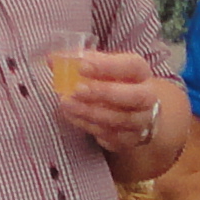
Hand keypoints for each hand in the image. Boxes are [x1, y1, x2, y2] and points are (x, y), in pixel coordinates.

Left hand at [53, 47, 170, 156]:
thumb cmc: (116, 83)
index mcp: (140, 73)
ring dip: (90, 112)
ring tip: (67, 103)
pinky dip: (88, 126)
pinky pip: (110, 136)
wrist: (137, 111)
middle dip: (104, 92)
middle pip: (134, 96)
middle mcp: (147, 98)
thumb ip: (80, 61)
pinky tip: (72, 116)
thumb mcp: (103, 68)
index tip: (82, 66)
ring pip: (120, 119)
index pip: (132, 66)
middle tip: (77, 89)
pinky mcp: (129, 140)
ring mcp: (140, 121)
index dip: (108, 66)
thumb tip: (52, 59)